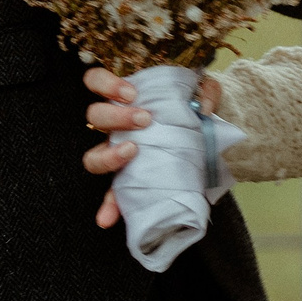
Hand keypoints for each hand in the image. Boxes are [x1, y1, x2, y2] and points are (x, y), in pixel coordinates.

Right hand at [82, 67, 222, 226]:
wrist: (208, 135)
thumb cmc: (195, 107)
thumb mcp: (202, 91)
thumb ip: (206, 91)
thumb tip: (203, 107)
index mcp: (127, 99)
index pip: (96, 82)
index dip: (105, 84)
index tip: (131, 93)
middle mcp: (116, 125)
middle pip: (95, 116)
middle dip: (116, 116)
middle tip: (144, 119)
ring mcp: (118, 152)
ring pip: (93, 156)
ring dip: (108, 156)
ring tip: (132, 152)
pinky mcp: (128, 180)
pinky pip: (112, 195)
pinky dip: (108, 207)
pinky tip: (107, 218)